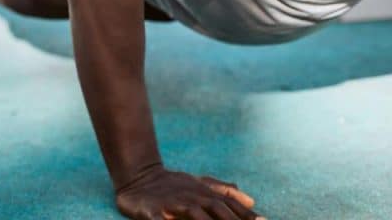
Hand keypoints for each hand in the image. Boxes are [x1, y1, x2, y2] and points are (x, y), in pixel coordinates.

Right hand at [115, 165, 264, 219]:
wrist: (139, 177)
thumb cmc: (175, 185)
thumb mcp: (201, 185)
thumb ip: (225, 192)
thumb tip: (252, 200)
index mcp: (205, 193)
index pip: (231, 207)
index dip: (247, 216)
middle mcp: (192, 198)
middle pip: (218, 212)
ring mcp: (173, 205)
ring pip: (195, 216)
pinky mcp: (152, 212)